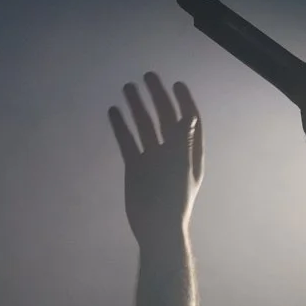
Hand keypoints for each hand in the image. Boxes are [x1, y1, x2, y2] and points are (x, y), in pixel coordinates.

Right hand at [109, 73, 202, 245]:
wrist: (156, 228)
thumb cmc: (174, 199)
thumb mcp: (181, 167)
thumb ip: (183, 140)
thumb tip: (188, 115)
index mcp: (190, 152)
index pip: (189, 120)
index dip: (184, 101)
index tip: (175, 83)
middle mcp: (172, 151)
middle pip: (166, 118)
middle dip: (158, 97)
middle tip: (148, 76)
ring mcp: (153, 158)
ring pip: (145, 127)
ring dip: (138, 107)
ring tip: (128, 87)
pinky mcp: (136, 167)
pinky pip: (129, 142)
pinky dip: (122, 127)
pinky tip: (115, 111)